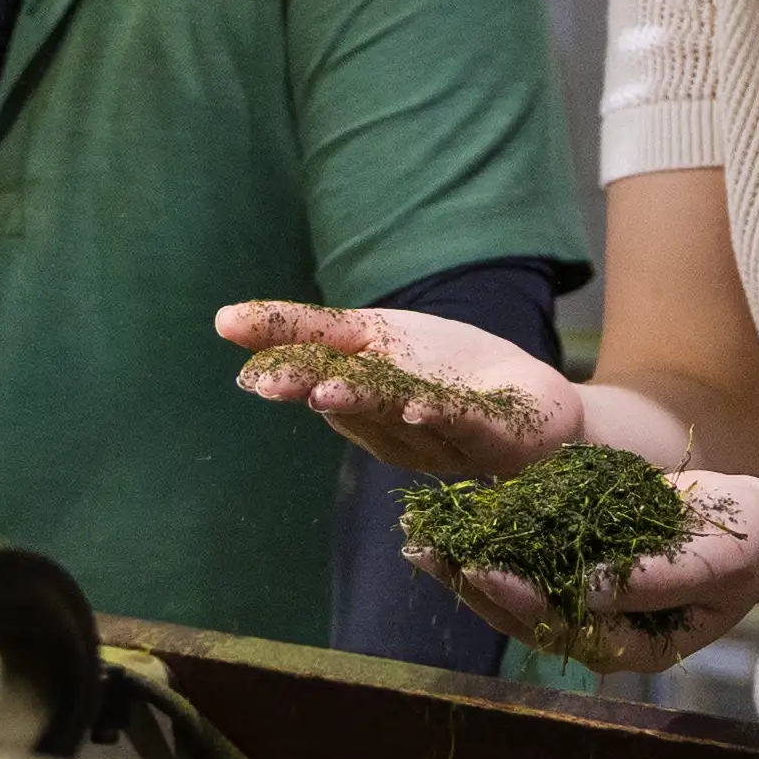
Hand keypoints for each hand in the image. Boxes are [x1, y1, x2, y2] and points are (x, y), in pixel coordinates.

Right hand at [217, 299, 580, 479]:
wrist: (535, 403)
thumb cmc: (447, 370)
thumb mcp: (374, 336)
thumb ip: (304, 331)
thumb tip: (223, 321)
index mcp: (359, 402)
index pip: (314, 373)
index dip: (280, 363)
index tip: (237, 346)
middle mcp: (392, 428)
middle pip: (348, 402)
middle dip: (310, 389)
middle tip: (270, 381)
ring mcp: (442, 437)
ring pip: (396, 417)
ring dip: (363, 404)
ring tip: (329, 390)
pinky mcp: (494, 436)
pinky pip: (462, 427)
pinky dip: (438, 416)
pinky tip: (415, 406)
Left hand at [413, 471, 758, 683]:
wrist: (758, 529)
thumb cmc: (742, 550)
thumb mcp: (711, 563)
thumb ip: (650, 581)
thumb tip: (587, 588)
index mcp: (630, 645)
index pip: (560, 626)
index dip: (516, 599)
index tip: (478, 568)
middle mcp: (599, 628)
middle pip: (521, 614)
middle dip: (471, 583)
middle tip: (424, 552)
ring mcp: (587, 597)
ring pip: (515, 590)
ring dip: (467, 565)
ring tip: (421, 539)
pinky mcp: (581, 563)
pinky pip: (529, 558)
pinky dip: (493, 538)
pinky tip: (456, 518)